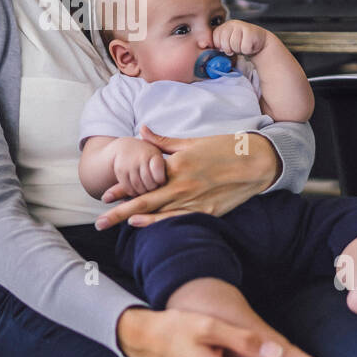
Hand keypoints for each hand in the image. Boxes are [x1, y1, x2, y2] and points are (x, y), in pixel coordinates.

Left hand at [95, 125, 276, 228]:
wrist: (255, 162)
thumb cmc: (223, 148)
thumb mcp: (191, 141)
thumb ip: (163, 141)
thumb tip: (141, 130)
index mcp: (177, 166)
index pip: (143, 180)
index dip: (122, 189)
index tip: (105, 196)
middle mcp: (182, 185)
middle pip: (144, 201)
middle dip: (119, 212)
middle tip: (100, 221)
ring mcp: (194, 201)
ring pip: (158, 213)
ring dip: (134, 220)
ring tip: (115, 226)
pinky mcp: (206, 211)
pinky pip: (178, 220)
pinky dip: (159, 224)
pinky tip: (144, 226)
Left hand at [212, 19, 266, 57]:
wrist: (259, 42)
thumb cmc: (242, 43)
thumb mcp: (228, 42)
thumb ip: (217, 43)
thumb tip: (202, 44)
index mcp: (224, 26)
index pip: (215, 38)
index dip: (220, 46)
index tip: (227, 47)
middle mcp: (232, 24)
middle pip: (224, 42)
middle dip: (230, 49)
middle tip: (236, 47)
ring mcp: (241, 26)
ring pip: (234, 45)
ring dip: (239, 50)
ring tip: (243, 45)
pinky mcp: (251, 31)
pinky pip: (244, 47)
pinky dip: (248, 50)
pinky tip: (250, 45)